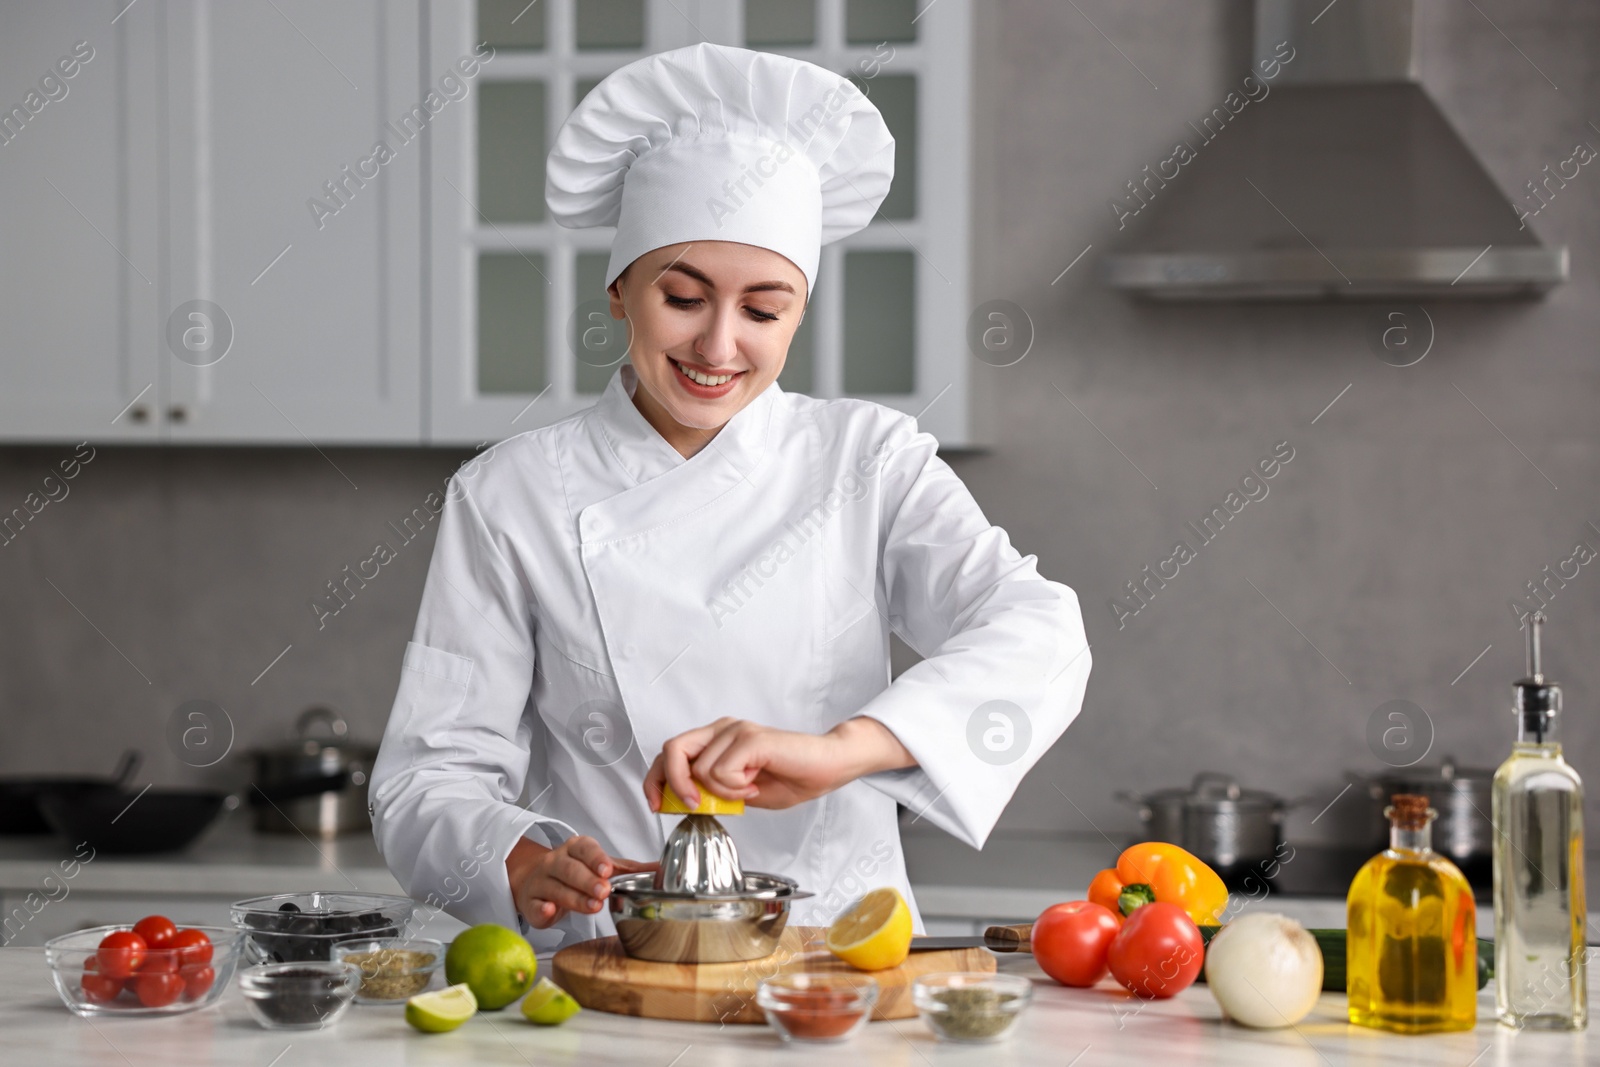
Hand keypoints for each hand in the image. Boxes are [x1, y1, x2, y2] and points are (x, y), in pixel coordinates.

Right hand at [507, 835, 656, 929]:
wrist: (538, 880)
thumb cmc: (575, 872)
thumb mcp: (601, 866)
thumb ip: (629, 869)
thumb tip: (659, 870)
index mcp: (575, 849)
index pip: (585, 849)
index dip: (596, 858)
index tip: (607, 870)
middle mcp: (556, 862)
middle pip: (570, 869)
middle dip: (588, 881)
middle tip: (603, 892)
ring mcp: (541, 882)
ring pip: (557, 888)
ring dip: (575, 898)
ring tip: (593, 906)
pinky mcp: (531, 903)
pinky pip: (535, 906)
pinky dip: (543, 910)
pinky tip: (550, 911)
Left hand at [643, 716, 915, 811]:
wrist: (827, 766)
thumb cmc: (790, 776)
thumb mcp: (740, 792)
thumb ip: (713, 791)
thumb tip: (684, 800)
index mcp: (717, 739)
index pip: (671, 752)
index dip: (655, 778)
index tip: (657, 803)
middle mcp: (722, 729)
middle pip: (673, 749)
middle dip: (673, 783)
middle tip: (692, 804)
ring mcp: (736, 730)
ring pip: (701, 770)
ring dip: (722, 792)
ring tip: (749, 789)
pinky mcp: (750, 738)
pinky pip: (722, 772)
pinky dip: (735, 788)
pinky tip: (755, 785)